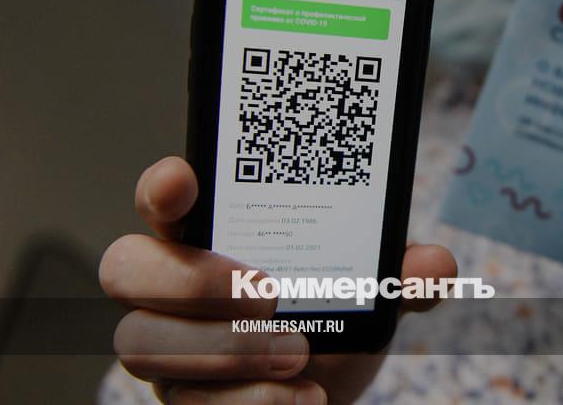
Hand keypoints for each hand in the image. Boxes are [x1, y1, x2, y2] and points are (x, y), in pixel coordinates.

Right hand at [100, 156, 456, 403]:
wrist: (326, 390)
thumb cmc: (334, 322)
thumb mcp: (370, 291)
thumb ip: (398, 273)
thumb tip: (435, 265)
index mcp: (213, 236)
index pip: (162, 200)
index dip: (161, 188)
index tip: (184, 180)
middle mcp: (173, 288)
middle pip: (126, 268)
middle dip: (192, 280)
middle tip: (267, 295)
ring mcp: (168, 347)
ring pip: (142, 342)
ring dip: (226, 350)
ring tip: (299, 355)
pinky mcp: (183, 400)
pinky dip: (248, 402)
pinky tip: (300, 398)